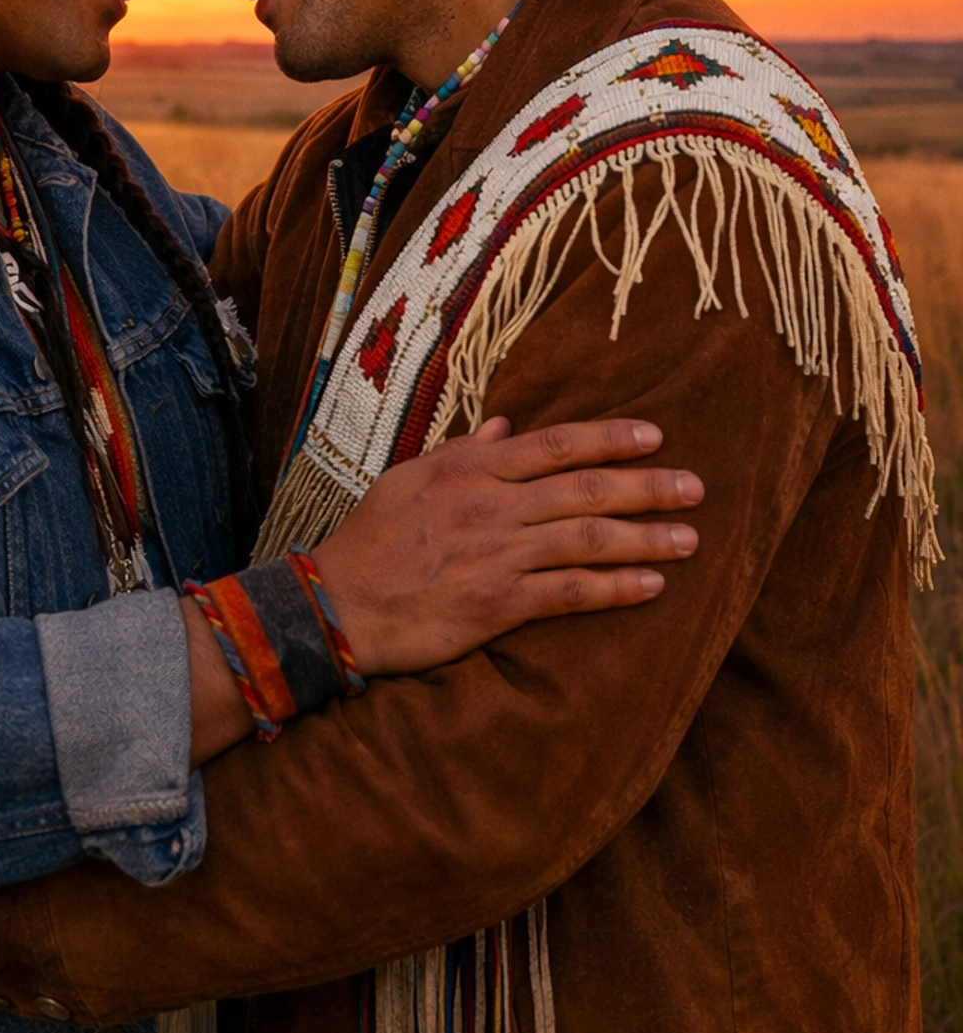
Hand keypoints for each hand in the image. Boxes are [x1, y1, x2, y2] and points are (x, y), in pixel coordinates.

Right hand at [312, 416, 702, 678]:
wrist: (337, 602)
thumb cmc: (371, 538)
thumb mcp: (410, 477)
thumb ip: (465, 452)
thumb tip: (505, 428)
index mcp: (472, 467)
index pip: (557, 444)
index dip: (610, 439)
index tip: (654, 436)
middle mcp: (492, 504)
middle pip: (586, 488)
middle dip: (647, 485)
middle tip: (695, 487)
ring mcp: (498, 554)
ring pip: (588, 538)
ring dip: (646, 537)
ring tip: (689, 538)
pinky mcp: (498, 603)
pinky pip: (570, 592)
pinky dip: (614, 588)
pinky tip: (650, 586)